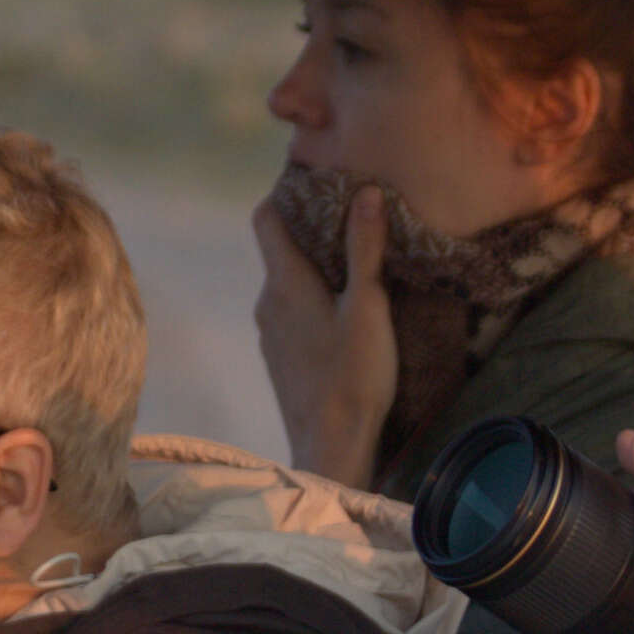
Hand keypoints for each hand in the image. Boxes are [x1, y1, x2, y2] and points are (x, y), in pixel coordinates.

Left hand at [253, 184, 401, 484]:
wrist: (329, 447)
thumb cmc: (352, 375)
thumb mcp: (368, 307)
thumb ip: (365, 250)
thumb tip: (366, 192)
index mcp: (284, 282)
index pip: (265, 219)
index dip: (286, 195)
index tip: (318, 185)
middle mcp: (267, 302)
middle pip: (279, 250)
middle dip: (310, 232)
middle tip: (352, 220)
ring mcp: (269, 333)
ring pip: (286, 285)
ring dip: (314, 271)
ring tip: (355, 266)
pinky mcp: (279, 359)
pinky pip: (290, 314)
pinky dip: (311, 302)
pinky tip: (343, 315)